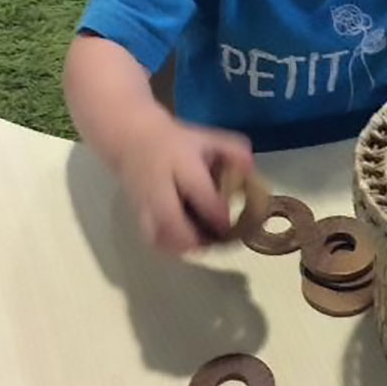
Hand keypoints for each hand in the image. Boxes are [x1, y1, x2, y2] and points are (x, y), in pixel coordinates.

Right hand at [117, 116, 252, 254]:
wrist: (134, 140)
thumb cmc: (179, 142)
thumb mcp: (208, 138)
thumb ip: (233, 152)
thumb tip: (252, 171)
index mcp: (179, 161)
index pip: (197, 190)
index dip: (217, 211)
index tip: (234, 222)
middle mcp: (159, 185)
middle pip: (170, 221)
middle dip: (197, 238)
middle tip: (220, 239)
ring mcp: (144, 203)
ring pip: (159, 236)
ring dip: (187, 245)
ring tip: (209, 241)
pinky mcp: (138, 216)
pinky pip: (154, 240)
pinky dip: (173, 248)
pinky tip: (190, 241)